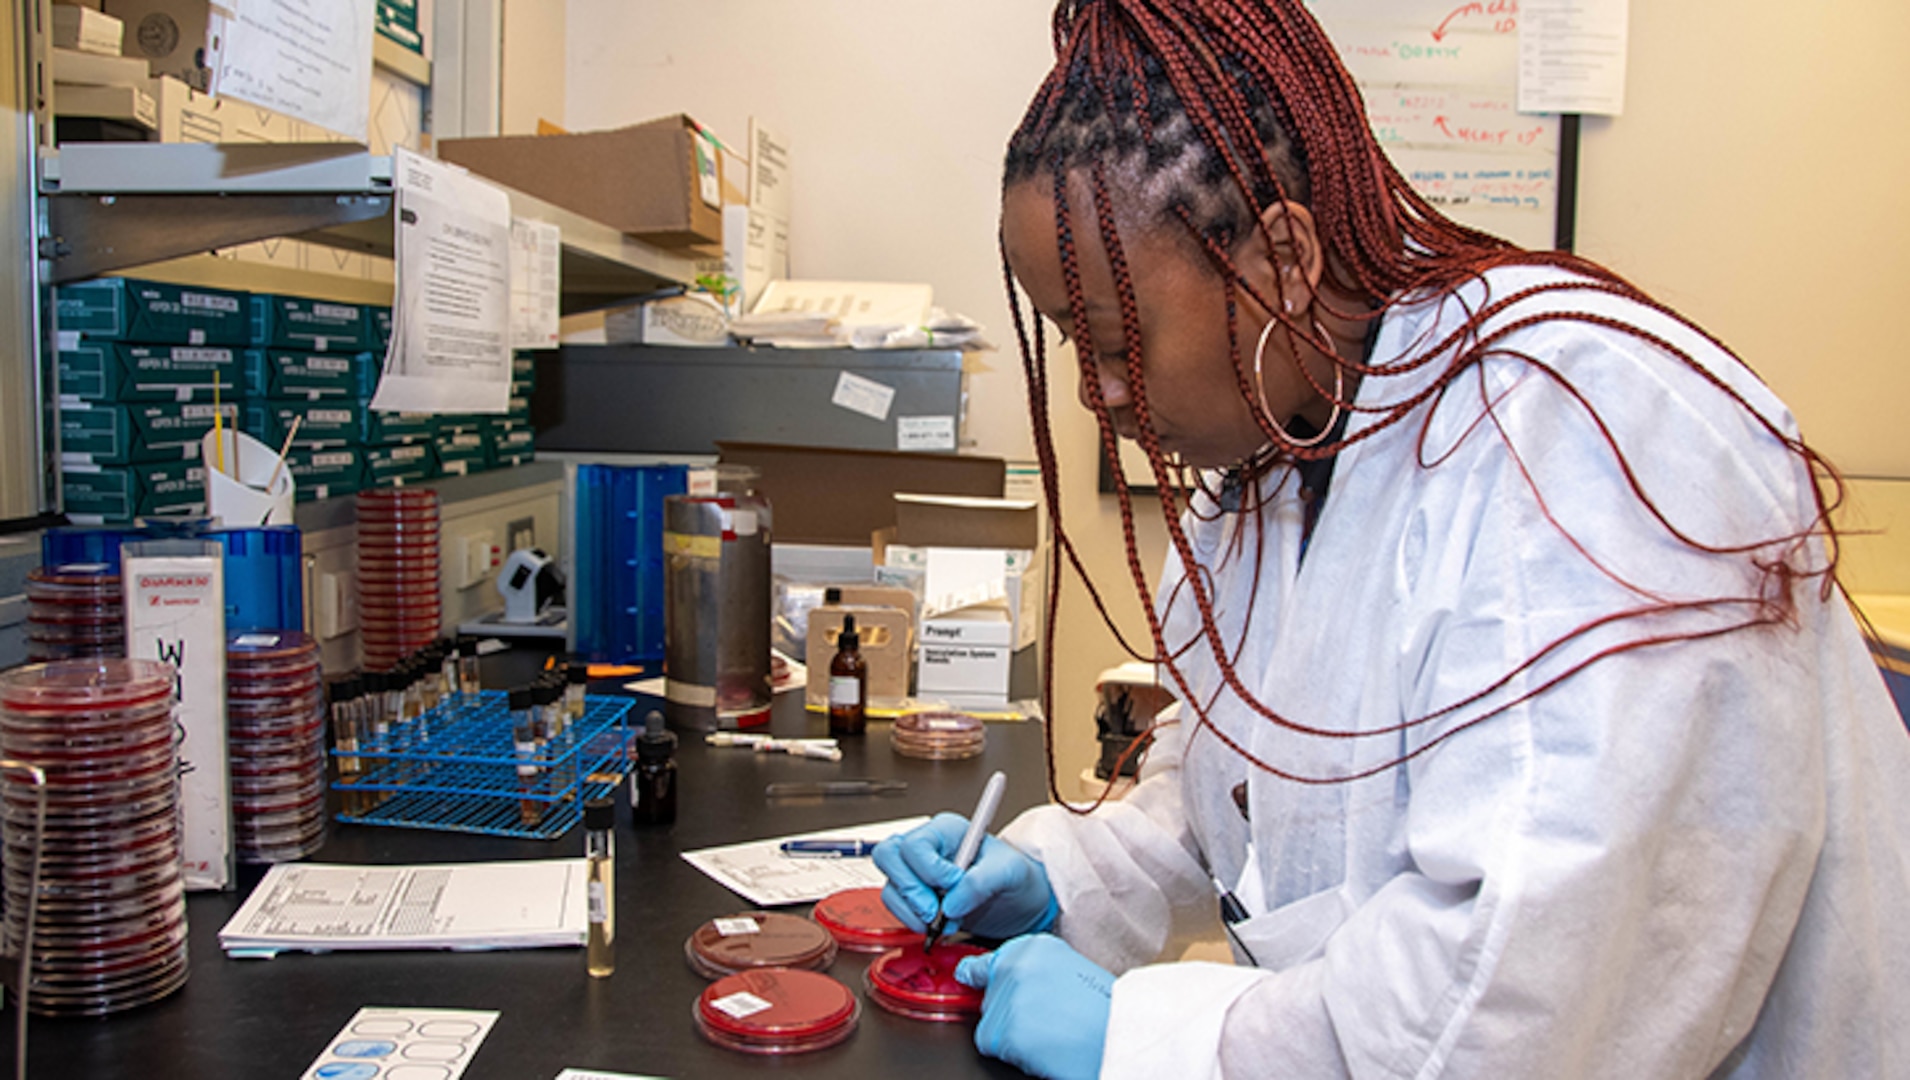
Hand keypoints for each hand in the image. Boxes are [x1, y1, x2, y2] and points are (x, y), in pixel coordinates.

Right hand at [872, 812, 1057, 938]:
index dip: (929, 868)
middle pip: (889, 856)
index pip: (916, 843)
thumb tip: (952, 902)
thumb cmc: (1016, 877)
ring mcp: (918, 872)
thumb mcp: (1010, 872)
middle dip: (910, 889)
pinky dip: (911, 921)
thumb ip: (982, 882)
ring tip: (940, 921)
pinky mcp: (916, 897)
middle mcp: (928, 848)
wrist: (1020, 903)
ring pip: (889, 885)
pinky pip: (896, 906)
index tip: (953, 884)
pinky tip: (935, 926)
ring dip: (911, 910)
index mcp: (947, 831)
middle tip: (934, 909)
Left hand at [956, 934, 1112, 1079]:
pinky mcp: (1002, 1029)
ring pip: (990, 1025)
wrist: (1119, 1035)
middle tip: (1048, 1020)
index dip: (984, 977)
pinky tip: (1045, 1046)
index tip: (971, 977)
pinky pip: (994, 1047)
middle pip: (989, 998)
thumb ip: (1031, 971)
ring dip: (1014, 1036)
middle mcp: (1015, 965)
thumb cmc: (1104, 1009)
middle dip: (1010, 1014)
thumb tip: (983, 976)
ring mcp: (1006, 997)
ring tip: (1052, 1032)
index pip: (988, 962)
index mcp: (1033, 947)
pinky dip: (1015, 1053)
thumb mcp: (1069, 970)